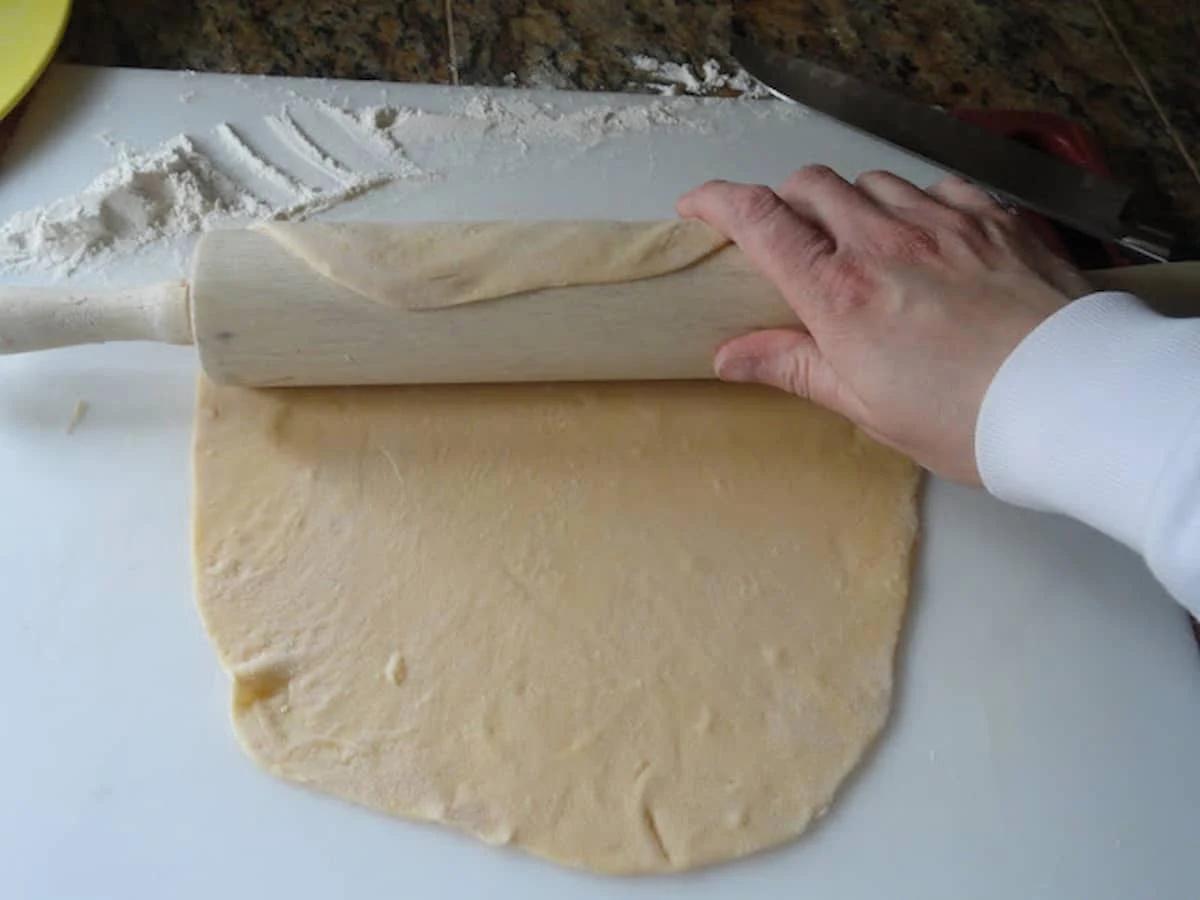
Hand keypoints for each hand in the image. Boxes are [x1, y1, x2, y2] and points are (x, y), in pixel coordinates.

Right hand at [677, 167, 1090, 484]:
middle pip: (811, 185)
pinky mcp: (994, 217)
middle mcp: (884, 241)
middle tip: (787, 237)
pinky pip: (938, 184)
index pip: (760, 221)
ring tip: (862, 240)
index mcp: (840, 293)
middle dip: (785, 201)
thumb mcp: (865, 405)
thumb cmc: (964, 418)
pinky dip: (915, 199)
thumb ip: (793, 366)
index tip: (696, 205)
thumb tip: (728, 356)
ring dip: (850, 200)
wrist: (1070, 400)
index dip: (717, 202)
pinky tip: (926, 232)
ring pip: (871, 179)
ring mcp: (943, 220)